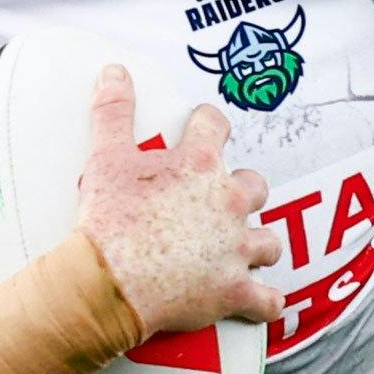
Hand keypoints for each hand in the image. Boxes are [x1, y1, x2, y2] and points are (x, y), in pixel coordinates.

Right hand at [75, 66, 281, 340]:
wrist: (109, 282)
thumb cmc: (108, 220)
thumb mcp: (105, 157)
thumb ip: (114, 111)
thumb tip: (115, 71)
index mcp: (199, 165)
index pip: (217, 125)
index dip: (209, 125)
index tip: (203, 129)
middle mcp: (228, 203)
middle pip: (255, 186)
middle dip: (242, 192)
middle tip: (220, 203)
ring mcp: (235, 249)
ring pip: (269, 242)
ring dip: (258, 244)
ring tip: (242, 250)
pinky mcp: (234, 291)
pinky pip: (267, 300)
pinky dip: (265, 302)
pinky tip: (262, 301)